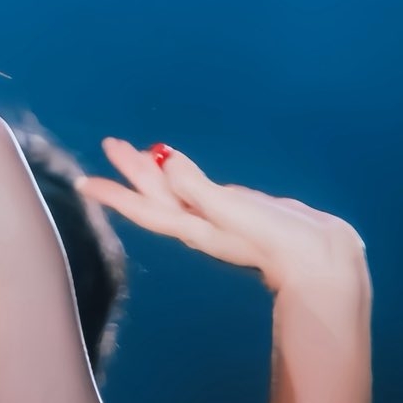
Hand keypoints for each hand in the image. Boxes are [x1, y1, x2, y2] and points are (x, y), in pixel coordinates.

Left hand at [78, 138, 367, 294]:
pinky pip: (196, 187)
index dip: (113, 194)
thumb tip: (165, 164)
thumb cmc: (276, 240)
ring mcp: (216, 216)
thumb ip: (198, 189)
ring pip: (173, 189)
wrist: (319, 259)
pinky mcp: (236, 209)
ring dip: (153, 170)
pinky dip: (182, 173)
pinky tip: (179, 164)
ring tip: (137, 149)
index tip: (83, 181)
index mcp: (192, 225)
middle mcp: (197, 221)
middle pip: (154, 193)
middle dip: (131, 170)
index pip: (143, 208)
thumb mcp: (233, 212)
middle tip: (111, 143)